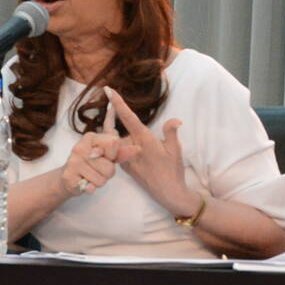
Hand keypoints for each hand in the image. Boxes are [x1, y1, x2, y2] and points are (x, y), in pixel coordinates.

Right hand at [58, 114, 125, 201]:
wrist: (69, 176)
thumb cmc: (92, 163)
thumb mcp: (107, 154)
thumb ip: (122, 152)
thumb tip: (138, 149)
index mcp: (91, 137)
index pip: (113, 143)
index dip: (113, 155)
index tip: (106, 156)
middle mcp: (80, 147)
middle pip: (109, 166)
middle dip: (107, 172)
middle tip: (97, 169)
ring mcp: (73, 161)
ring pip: (102, 179)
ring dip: (99, 180)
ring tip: (90, 175)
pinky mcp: (69, 175)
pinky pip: (91, 186)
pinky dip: (90, 187)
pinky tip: (84, 182)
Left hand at [103, 86, 193, 215]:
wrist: (167, 193)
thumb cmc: (173, 170)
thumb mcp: (175, 149)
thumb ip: (171, 132)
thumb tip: (176, 119)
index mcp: (143, 140)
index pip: (128, 117)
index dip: (117, 103)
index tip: (108, 91)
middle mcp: (131, 148)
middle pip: (112, 128)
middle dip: (110, 115)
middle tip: (109, 98)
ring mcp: (125, 158)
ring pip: (113, 139)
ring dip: (112, 129)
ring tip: (112, 114)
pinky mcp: (124, 165)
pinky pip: (114, 150)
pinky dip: (114, 141)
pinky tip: (117, 136)